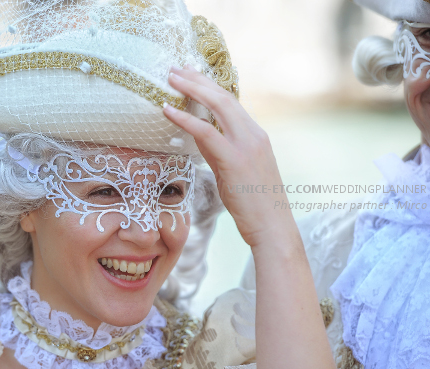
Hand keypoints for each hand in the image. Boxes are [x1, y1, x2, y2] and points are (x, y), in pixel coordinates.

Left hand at [163, 65, 296, 247]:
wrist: (273, 228)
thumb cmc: (254, 204)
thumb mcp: (235, 171)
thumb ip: (219, 151)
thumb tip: (199, 137)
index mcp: (256, 135)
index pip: (231, 102)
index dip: (209, 86)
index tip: (190, 75)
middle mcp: (253, 134)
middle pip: (224, 96)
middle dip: (198, 79)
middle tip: (176, 68)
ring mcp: (247, 145)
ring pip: (218, 106)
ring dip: (192, 89)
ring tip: (170, 78)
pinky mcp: (235, 160)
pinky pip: (206, 132)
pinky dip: (185, 118)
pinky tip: (167, 110)